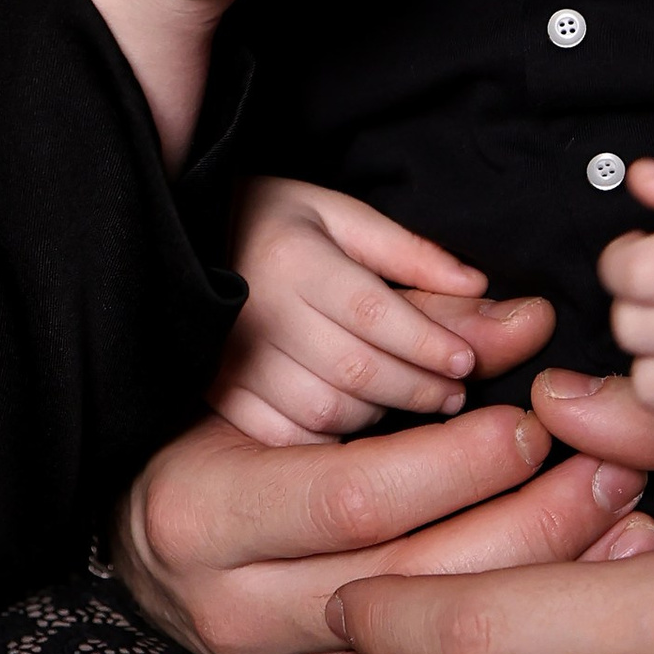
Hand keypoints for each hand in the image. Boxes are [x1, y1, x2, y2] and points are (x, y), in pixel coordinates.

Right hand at [116, 390, 653, 653]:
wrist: (148, 537)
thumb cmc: (217, 432)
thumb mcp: (278, 371)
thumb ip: (405, 345)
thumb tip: (530, 322)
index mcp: (205, 513)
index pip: (357, 497)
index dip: (460, 462)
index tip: (533, 424)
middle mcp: (234, 608)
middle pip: (412, 582)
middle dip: (530, 524)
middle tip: (609, 470)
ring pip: (433, 650)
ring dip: (543, 585)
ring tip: (623, 525)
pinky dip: (518, 640)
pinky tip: (586, 598)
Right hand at [211, 174, 535, 445]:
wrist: (176, 240)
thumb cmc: (272, 223)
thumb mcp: (338, 214)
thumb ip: (407, 251)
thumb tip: (477, 283)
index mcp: (294, 258)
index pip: (373, 312)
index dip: (426, 342)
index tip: (466, 362)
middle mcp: (260, 312)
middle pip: (354, 368)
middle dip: (416, 387)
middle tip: (454, 394)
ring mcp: (231, 359)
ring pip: (323, 410)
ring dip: (377, 415)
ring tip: (409, 402)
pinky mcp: (215, 393)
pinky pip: (283, 435)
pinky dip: (327, 439)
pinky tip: (354, 422)